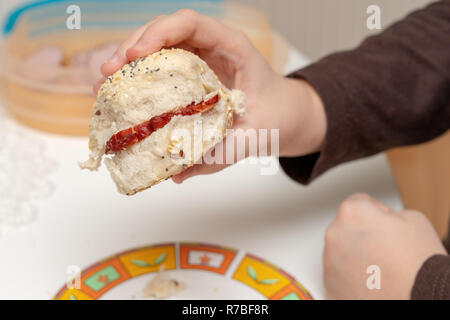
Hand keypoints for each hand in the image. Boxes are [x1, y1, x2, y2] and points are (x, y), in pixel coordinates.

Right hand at [98, 10, 325, 182]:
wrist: (283, 114)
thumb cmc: (274, 117)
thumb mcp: (253, 138)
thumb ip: (220, 154)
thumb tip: (176, 174)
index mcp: (233, 48)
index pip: (192, 23)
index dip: (159, 33)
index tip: (136, 57)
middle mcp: (212, 46)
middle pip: (165, 30)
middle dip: (132, 47)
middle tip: (108, 74)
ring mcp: (199, 57)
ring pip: (157, 46)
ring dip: (128, 62)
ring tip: (105, 83)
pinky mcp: (190, 73)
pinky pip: (161, 66)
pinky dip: (139, 77)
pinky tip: (123, 94)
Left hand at [324, 193, 445, 298]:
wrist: (422, 300)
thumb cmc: (420, 264)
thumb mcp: (413, 218)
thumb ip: (386, 212)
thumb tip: (379, 218)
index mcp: (352, 213)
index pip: (359, 202)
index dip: (377, 213)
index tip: (387, 225)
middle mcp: (334, 234)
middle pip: (346, 227)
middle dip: (362, 235)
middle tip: (386, 249)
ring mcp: (329, 261)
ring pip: (340, 251)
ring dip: (355, 256)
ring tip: (381, 268)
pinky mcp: (329, 284)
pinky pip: (338, 274)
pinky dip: (351, 276)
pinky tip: (372, 281)